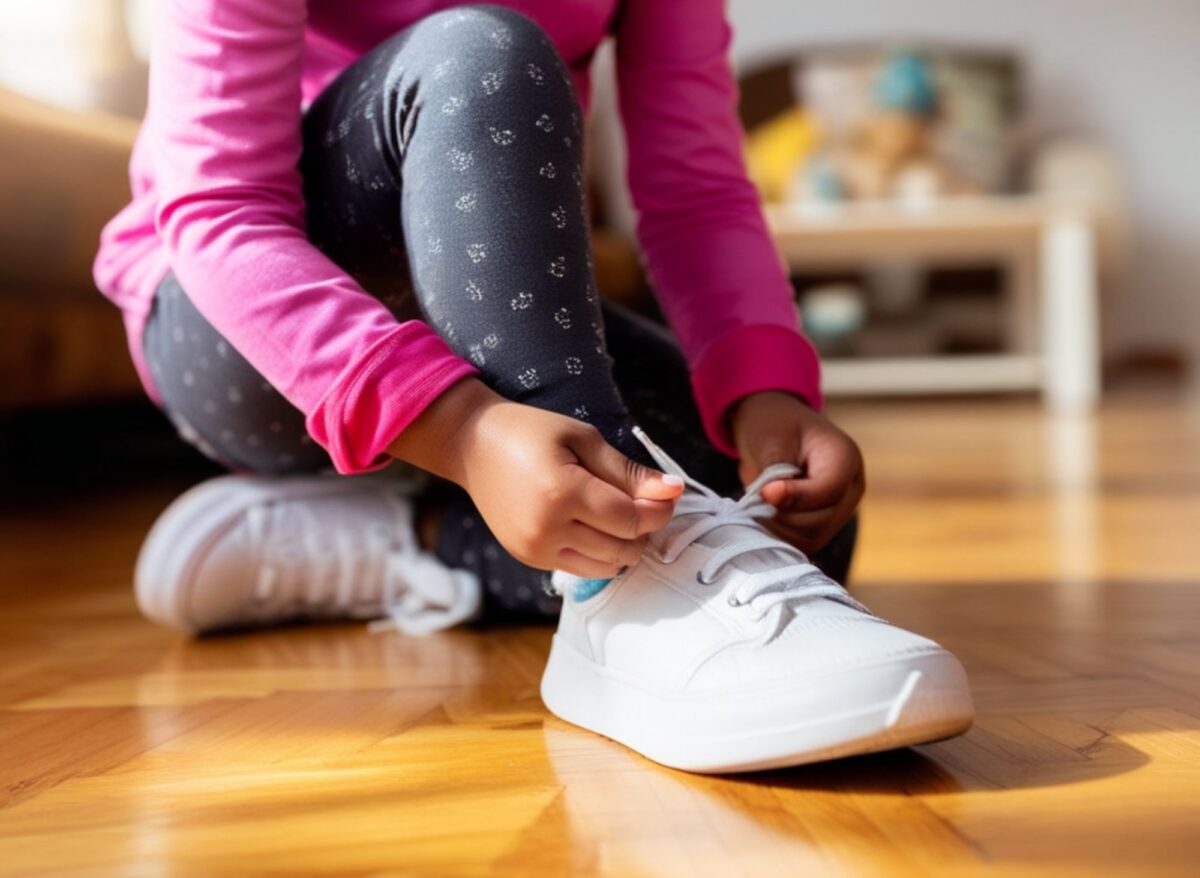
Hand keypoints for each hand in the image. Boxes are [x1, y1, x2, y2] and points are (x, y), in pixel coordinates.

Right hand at [388, 378, 682, 576]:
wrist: (473, 445)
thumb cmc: (530, 432)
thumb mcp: (583, 439)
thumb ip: (628, 472)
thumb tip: (673, 490)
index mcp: (562, 493)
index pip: (630, 519)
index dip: (659, 510)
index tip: (668, 493)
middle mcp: (546, 529)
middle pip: (623, 548)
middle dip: (645, 529)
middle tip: (645, 502)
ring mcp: (535, 549)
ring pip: (606, 566)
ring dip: (624, 545)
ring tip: (619, 514)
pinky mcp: (529, 558)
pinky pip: (582, 568)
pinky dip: (600, 553)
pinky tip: (595, 525)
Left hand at [728, 390, 863, 553]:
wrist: (773, 429)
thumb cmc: (774, 425)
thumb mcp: (772, 438)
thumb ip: (776, 469)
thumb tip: (774, 499)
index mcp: (845, 459)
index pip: (828, 491)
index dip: (794, 497)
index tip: (764, 491)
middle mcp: (850, 489)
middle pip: (820, 521)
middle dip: (782, 514)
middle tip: (755, 496)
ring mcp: (838, 511)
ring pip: (810, 538)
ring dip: (776, 527)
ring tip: (756, 504)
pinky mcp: (822, 526)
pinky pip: (801, 543)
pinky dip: (777, 534)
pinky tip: (761, 515)